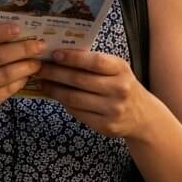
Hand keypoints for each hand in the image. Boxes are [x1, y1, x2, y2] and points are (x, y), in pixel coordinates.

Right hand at [0, 24, 45, 134]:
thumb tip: (15, 31)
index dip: (0, 33)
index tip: (19, 28)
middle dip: (23, 49)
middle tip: (40, 45)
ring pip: (5, 75)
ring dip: (26, 67)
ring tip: (37, 62)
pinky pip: (6, 91)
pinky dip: (19, 82)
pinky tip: (26, 76)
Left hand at [36, 50, 155, 139]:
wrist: (143, 116)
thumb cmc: (123, 86)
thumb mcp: (117, 70)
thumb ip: (95, 63)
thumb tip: (62, 55)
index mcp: (121, 69)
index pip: (94, 61)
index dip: (72, 58)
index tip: (54, 54)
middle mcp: (119, 89)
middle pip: (80, 80)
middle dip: (56, 73)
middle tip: (39, 69)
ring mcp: (113, 109)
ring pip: (75, 98)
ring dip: (55, 90)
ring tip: (43, 83)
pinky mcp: (106, 126)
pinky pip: (78, 113)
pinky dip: (64, 104)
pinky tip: (57, 97)